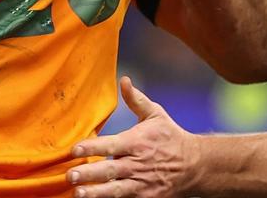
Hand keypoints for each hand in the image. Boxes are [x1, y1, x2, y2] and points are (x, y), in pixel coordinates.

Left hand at [67, 77, 195, 197]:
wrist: (196, 166)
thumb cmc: (171, 138)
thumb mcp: (155, 115)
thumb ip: (136, 99)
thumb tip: (124, 79)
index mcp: (136, 142)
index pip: (110, 145)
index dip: (91, 147)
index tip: (73, 150)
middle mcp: (137, 164)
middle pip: (109, 170)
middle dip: (89, 174)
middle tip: (70, 175)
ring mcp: (141, 184)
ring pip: (115, 190)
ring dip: (96, 193)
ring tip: (77, 194)